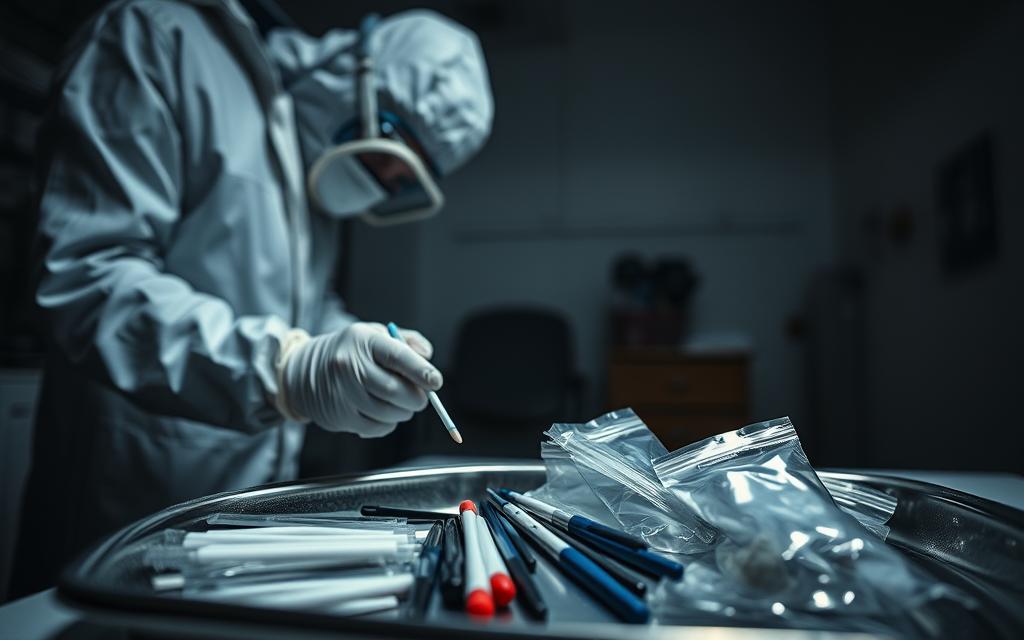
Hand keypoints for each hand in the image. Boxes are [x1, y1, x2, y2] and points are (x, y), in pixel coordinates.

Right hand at [278, 322, 441, 436]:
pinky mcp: (340, 416)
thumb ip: (406, 341)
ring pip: (388, 412)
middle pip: (394, 390)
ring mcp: (342, 393)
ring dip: (404, 412)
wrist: (305, 371)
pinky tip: (383, 411)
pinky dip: (389, 423)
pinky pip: (378, 427)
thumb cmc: (351, 352)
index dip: (421, 371)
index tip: (436, 382)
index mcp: (362, 340)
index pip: (397, 356)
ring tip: (400, 402)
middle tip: (422, 397)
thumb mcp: (375, 335)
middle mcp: (348, 366)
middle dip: (417, 398)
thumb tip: (427, 357)